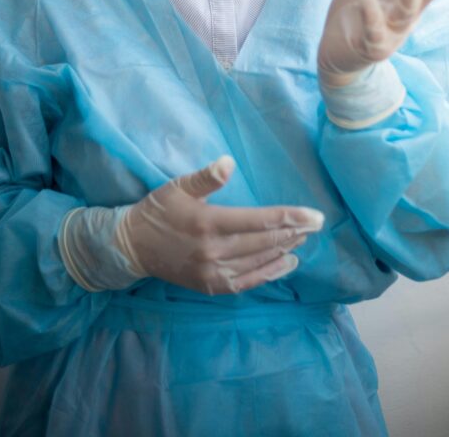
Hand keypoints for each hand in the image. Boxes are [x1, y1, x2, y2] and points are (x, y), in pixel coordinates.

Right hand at [114, 155, 324, 294]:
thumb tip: (228, 162)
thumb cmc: (159, 210)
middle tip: (316, 224)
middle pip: (264, 242)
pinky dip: (270, 273)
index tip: (316, 216)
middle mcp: (213, 251)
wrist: (132, 247)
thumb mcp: (178, 186)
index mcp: (208, 223)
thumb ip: (206, 177)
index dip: (290, 218)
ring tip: (304, 238)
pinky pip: (248, 282)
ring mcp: (212, 272)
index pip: (259, 221)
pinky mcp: (211, 286)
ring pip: (259, 262)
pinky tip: (286, 263)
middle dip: (293, 232)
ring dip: (285, 249)